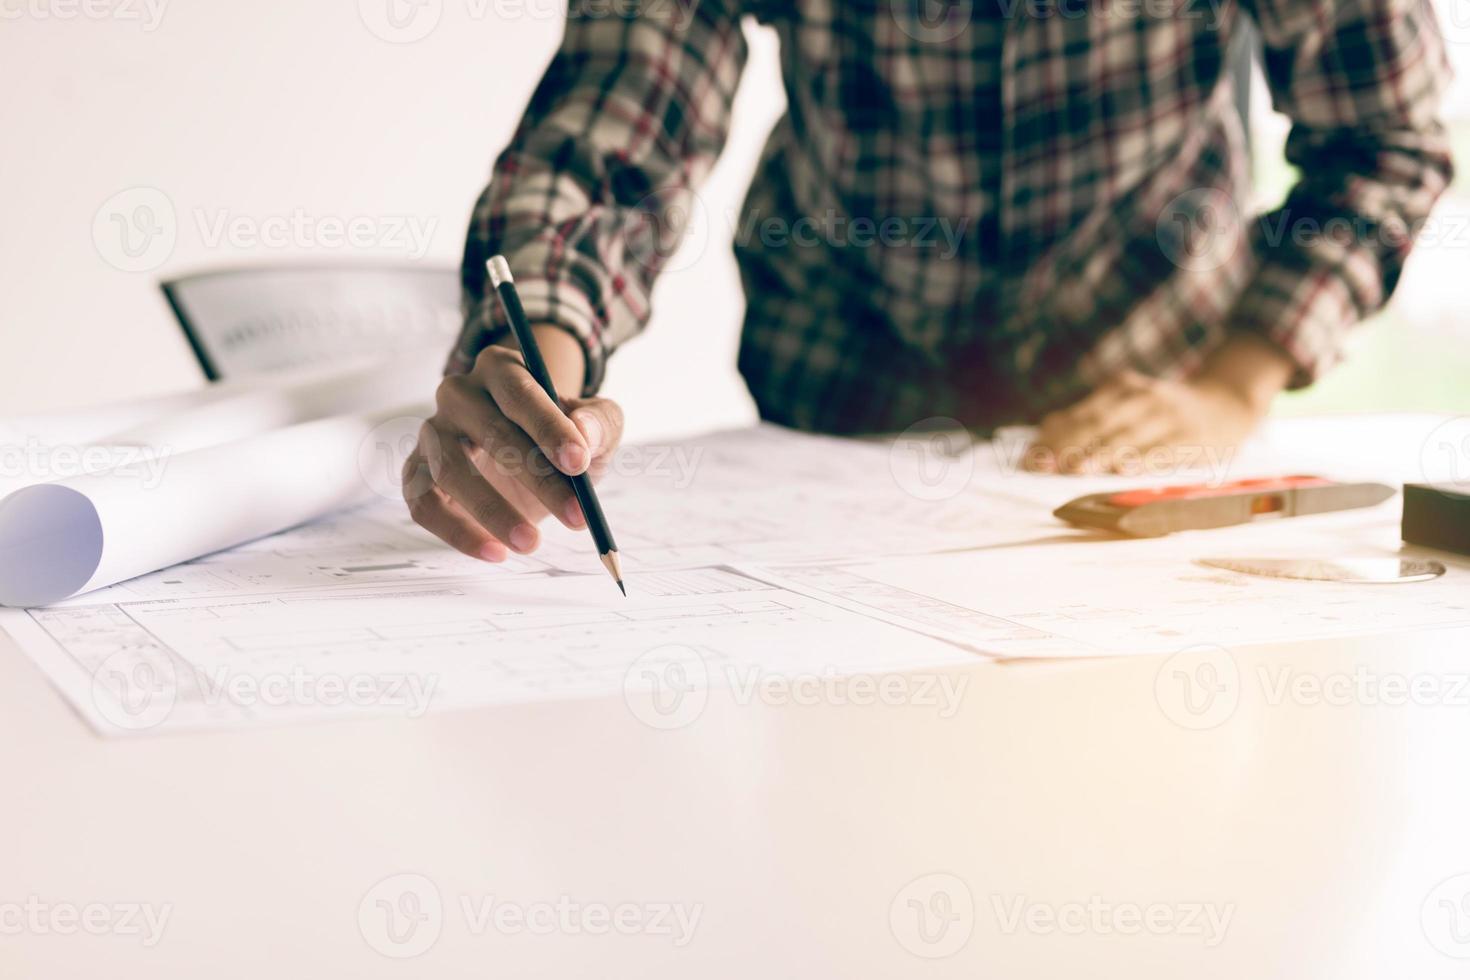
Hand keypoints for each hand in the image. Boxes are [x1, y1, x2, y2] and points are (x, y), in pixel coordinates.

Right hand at [402, 326, 623, 559]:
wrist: (533, 460)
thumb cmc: (562, 438)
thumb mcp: (596, 426)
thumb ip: (599, 424)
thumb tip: (582, 432)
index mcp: (501, 369)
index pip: (519, 391)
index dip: (549, 426)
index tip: (579, 463)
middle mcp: (459, 394)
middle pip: (490, 431)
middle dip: (537, 478)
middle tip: (575, 516)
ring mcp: (432, 433)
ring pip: (450, 469)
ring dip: (492, 510)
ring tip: (531, 543)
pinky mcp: (417, 474)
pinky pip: (425, 504)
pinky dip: (458, 533)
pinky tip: (496, 553)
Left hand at [1026, 335, 1293, 474]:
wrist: (1227, 402)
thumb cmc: (1164, 411)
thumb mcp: (1130, 403)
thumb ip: (1092, 417)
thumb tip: (1044, 435)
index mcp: (1121, 389)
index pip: (1079, 415)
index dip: (1053, 438)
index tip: (1030, 459)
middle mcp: (1142, 398)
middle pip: (1099, 424)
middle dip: (1069, 447)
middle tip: (1046, 466)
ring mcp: (1168, 416)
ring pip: (1128, 437)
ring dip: (1100, 454)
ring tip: (1076, 469)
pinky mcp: (1190, 436)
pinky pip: (1163, 450)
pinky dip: (1142, 461)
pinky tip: (1125, 471)